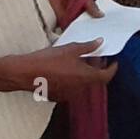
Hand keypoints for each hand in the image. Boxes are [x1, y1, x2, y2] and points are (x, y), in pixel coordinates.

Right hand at [0, 40, 116, 100]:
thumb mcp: (70, 49)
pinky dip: (73, 78)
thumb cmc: (49, 60)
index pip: (106, 76)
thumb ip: (88, 46)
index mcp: (86, 77)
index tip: (114, 62)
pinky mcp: (57, 96)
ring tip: (79, 60)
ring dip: (84, 73)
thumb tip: (100, 42)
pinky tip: (65, 69)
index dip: (112, 69)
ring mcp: (68, 94)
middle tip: (95, 56)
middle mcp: (79, 89)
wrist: (25, 73)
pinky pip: (70, 87)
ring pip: (82, 83)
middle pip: (94, 79)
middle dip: (96, 67)